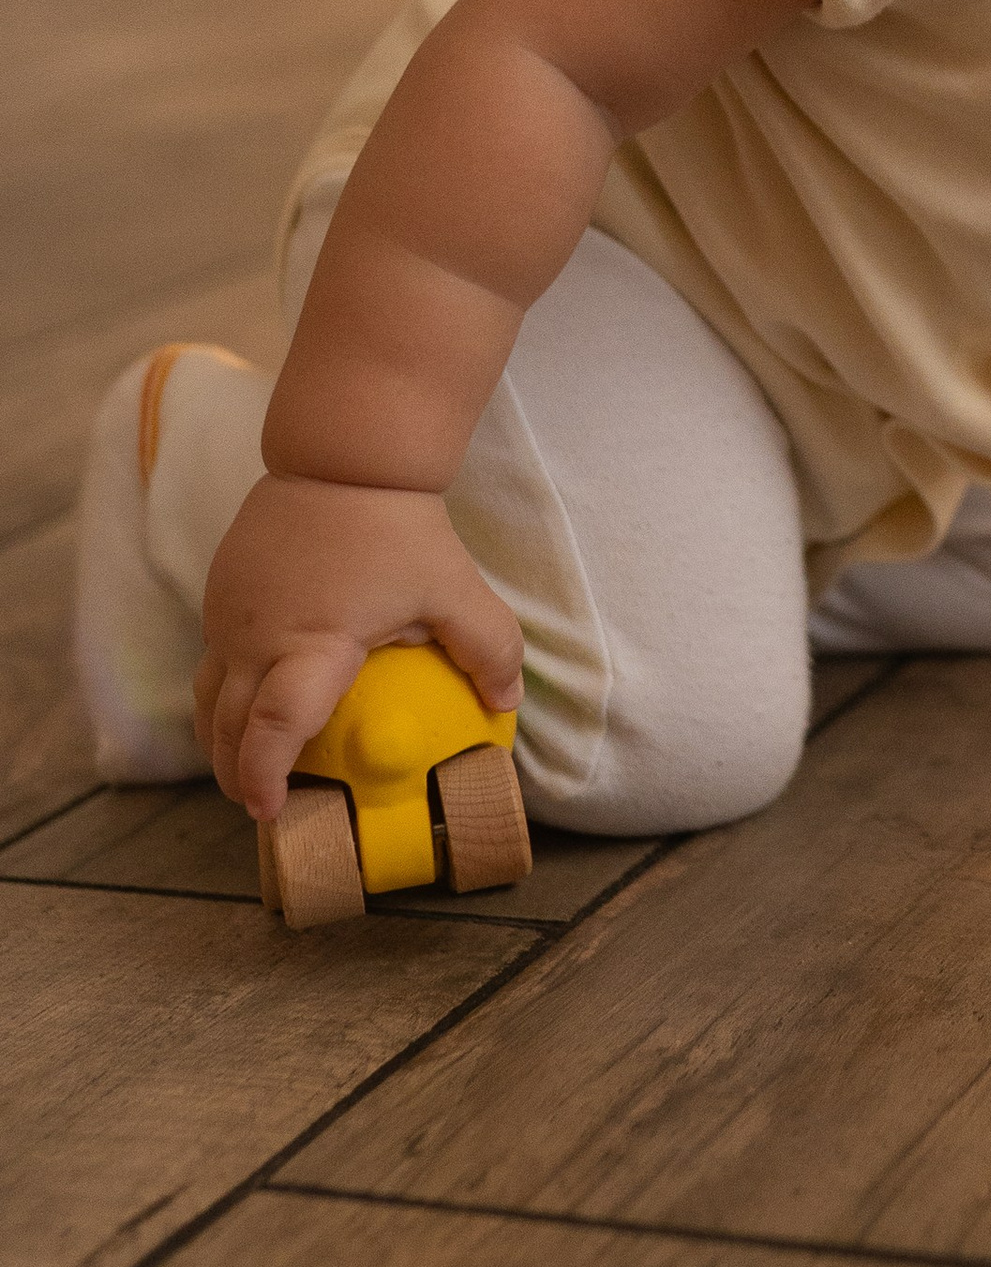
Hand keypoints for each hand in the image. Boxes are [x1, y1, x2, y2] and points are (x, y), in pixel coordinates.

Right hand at [194, 473, 521, 823]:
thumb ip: (488, 648)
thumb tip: (507, 704)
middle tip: (260, 806)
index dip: (264, 775)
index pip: (273, 726)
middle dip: (237, 774)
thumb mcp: (454, 588)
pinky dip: (223, 694)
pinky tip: (247, 704)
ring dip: (220, 739)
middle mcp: (257, 636)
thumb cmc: (398, 526)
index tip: (269, 811)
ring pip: (207, 696)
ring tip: (243, 768)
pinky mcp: (219, 591)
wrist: (342, 455)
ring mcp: (229, 614)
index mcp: (312, 643)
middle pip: (227, 726)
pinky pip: (212, 657)